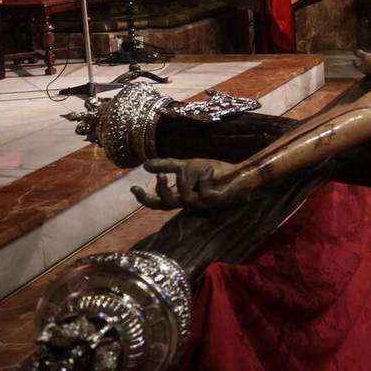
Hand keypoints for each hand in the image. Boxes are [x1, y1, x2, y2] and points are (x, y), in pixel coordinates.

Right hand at [132, 158, 249, 209]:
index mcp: (181, 196)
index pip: (159, 203)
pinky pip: (206, 194)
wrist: (237, 171)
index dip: (145, 199)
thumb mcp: (186, 165)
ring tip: (183, 167)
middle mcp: (190, 202)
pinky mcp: (217, 199)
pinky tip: (209, 170)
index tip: (133, 188)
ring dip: (182, 182)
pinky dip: (204, 179)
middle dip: (161, 192)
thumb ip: (167, 166)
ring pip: (186, 199)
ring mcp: (204, 203)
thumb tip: (144, 166)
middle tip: (160, 176)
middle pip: (168, 205)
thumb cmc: (213, 171)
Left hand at [353, 49, 370, 76]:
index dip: (354, 63)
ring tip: (370, 58)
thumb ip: (360, 53)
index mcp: (361, 69)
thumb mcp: (365, 56)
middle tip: (362, 59)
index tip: (354, 60)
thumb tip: (356, 51)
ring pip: (369, 68)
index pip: (356, 67)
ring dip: (369, 63)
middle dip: (362, 63)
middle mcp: (366, 72)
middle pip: (362, 68)